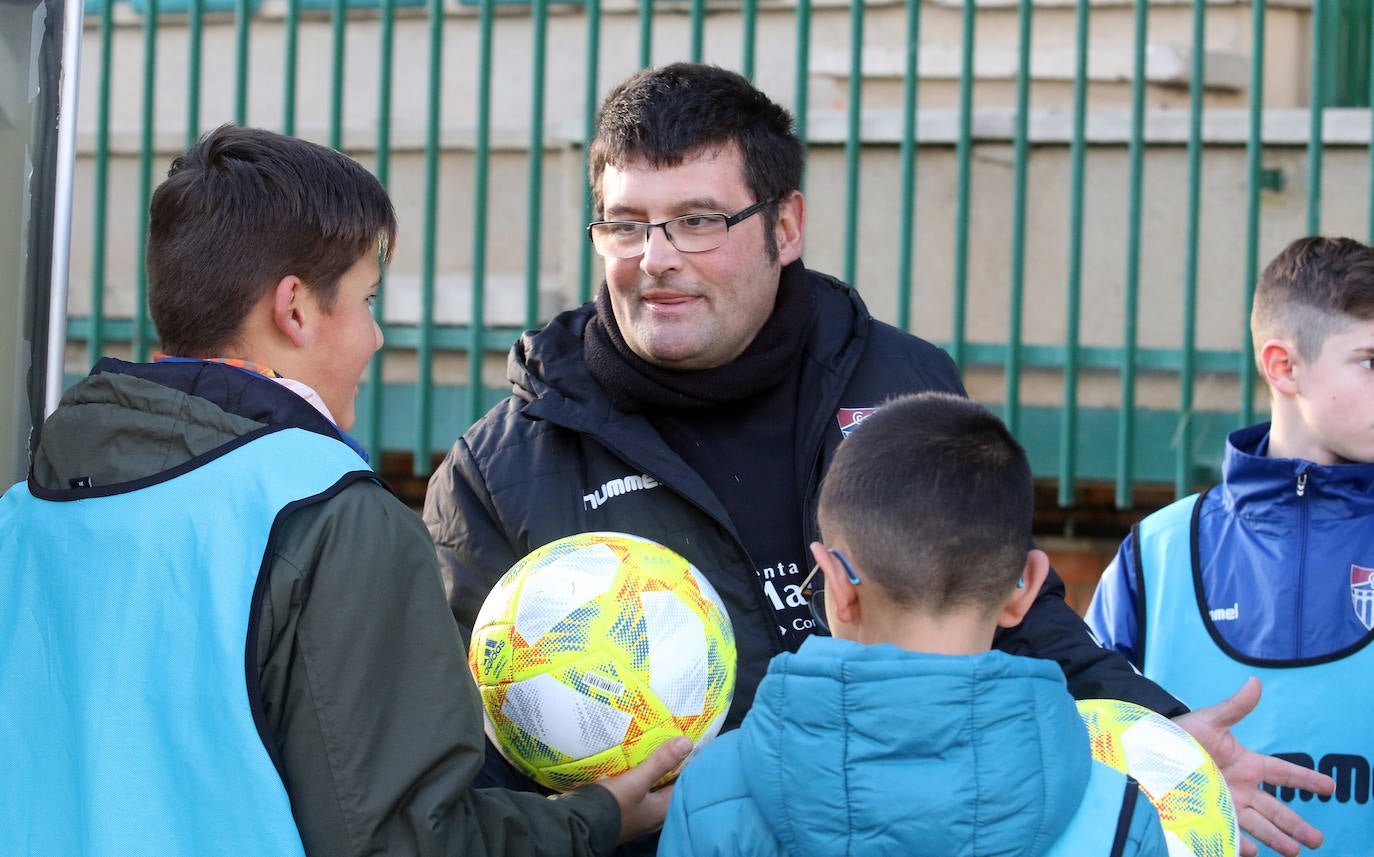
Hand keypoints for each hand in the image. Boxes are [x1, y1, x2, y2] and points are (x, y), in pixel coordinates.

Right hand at [597, 737, 691, 842]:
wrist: (580, 824)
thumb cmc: (612, 805)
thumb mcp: (636, 781)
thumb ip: (660, 762)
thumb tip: (687, 742)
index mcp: (663, 810)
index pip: (684, 785)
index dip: (686, 766)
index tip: (687, 747)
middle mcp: (654, 816)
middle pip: (667, 788)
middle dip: (668, 769)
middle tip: (668, 744)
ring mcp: (638, 816)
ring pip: (651, 791)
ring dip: (651, 775)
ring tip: (650, 752)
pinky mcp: (624, 812)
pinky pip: (637, 794)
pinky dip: (637, 781)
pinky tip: (631, 769)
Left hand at [1173, 677, 1334, 856]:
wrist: (1150, 748)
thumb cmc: (1182, 732)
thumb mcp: (1210, 720)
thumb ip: (1235, 707)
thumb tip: (1255, 682)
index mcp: (1247, 764)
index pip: (1284, 773)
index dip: (1307, 779)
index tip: (1330, 787)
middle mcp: (1241, 788)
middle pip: (1275, 809)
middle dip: (1296, 824)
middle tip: (1317, 840)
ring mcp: (1226, 803)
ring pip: (1257, 825)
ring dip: (1276, 838)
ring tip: (1294, 852)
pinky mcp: (1208, 814)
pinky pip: (1228, 831)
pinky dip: (1240, 841)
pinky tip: (1251, 851)